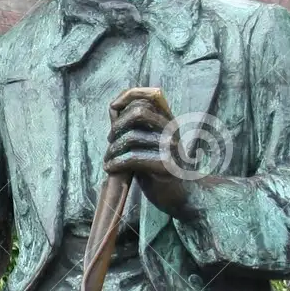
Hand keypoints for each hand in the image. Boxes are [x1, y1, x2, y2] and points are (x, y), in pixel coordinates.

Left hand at [103, 86, 195, 217]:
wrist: (180, 195)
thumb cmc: (158, 168)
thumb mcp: (147, 142)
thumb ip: (134, 125)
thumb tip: (114, 107)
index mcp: (168, 120)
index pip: (149, 95)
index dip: (126, 97)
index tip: (113, 109)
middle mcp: (171, 130)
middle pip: (138, 112)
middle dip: (117, 126)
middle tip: (111, 141)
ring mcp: (170, 147)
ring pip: (132, 137)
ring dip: (113, 150)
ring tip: (109, 159)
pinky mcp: (166, 166)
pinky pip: (133, 158)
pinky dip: (116, 163)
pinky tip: (110, 168)